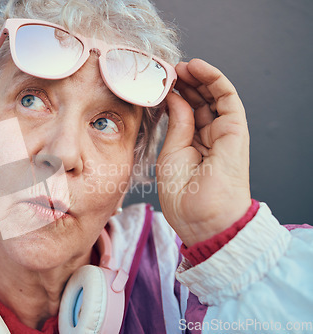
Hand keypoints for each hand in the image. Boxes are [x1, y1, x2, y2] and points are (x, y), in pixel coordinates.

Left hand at [156, 59, 251, 246]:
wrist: (202, 219)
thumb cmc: (184, 195)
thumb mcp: (171, 153)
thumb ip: (176, 123)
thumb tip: (173, 98)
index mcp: (194, 144)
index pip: (187, 111)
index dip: (174, 94)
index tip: (157, 83)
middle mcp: (211, 136)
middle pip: (200, 100)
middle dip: (184, 83)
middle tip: (166, 70)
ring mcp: (224, 132)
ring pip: (213, 95)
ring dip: (198, 76)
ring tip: (179, 66)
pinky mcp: (236, 129)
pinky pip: (228, 97)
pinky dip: (214, 79)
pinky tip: (197, 68)